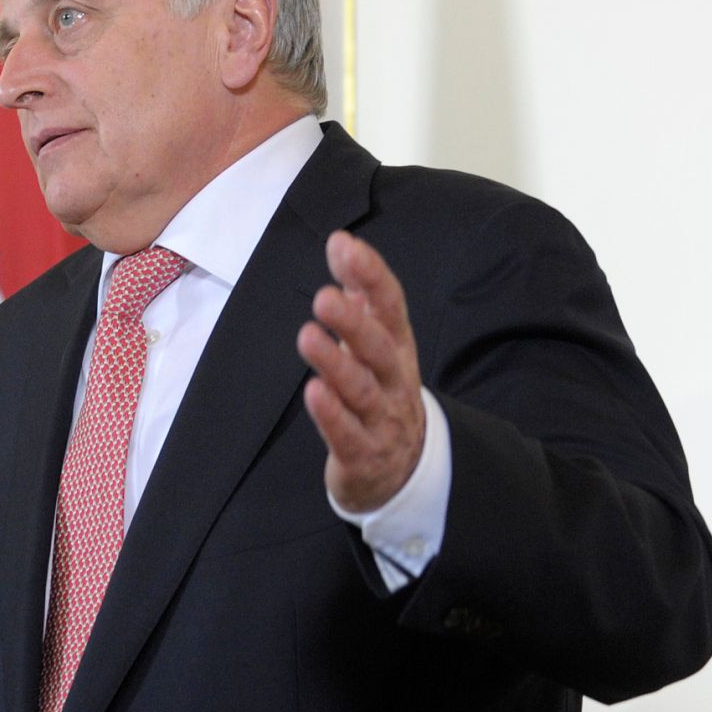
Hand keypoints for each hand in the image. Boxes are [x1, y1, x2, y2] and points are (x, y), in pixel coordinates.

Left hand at [297, 231, 426, 512]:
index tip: (344, 246)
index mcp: (396, 347)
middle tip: (325, 296)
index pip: (390, 306)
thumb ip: (358, 293)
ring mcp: (380, 418)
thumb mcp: (375, 342)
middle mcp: (393, 380)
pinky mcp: (362, 453)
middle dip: (355, 322)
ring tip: (308, 336)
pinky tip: (313, 392)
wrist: (403, 470)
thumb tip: (341, 241)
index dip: (370, 275)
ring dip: (335, 364)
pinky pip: (347, 434)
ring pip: (362, 391)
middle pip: (379, 348)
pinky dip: (331, 414)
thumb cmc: (381, 392)